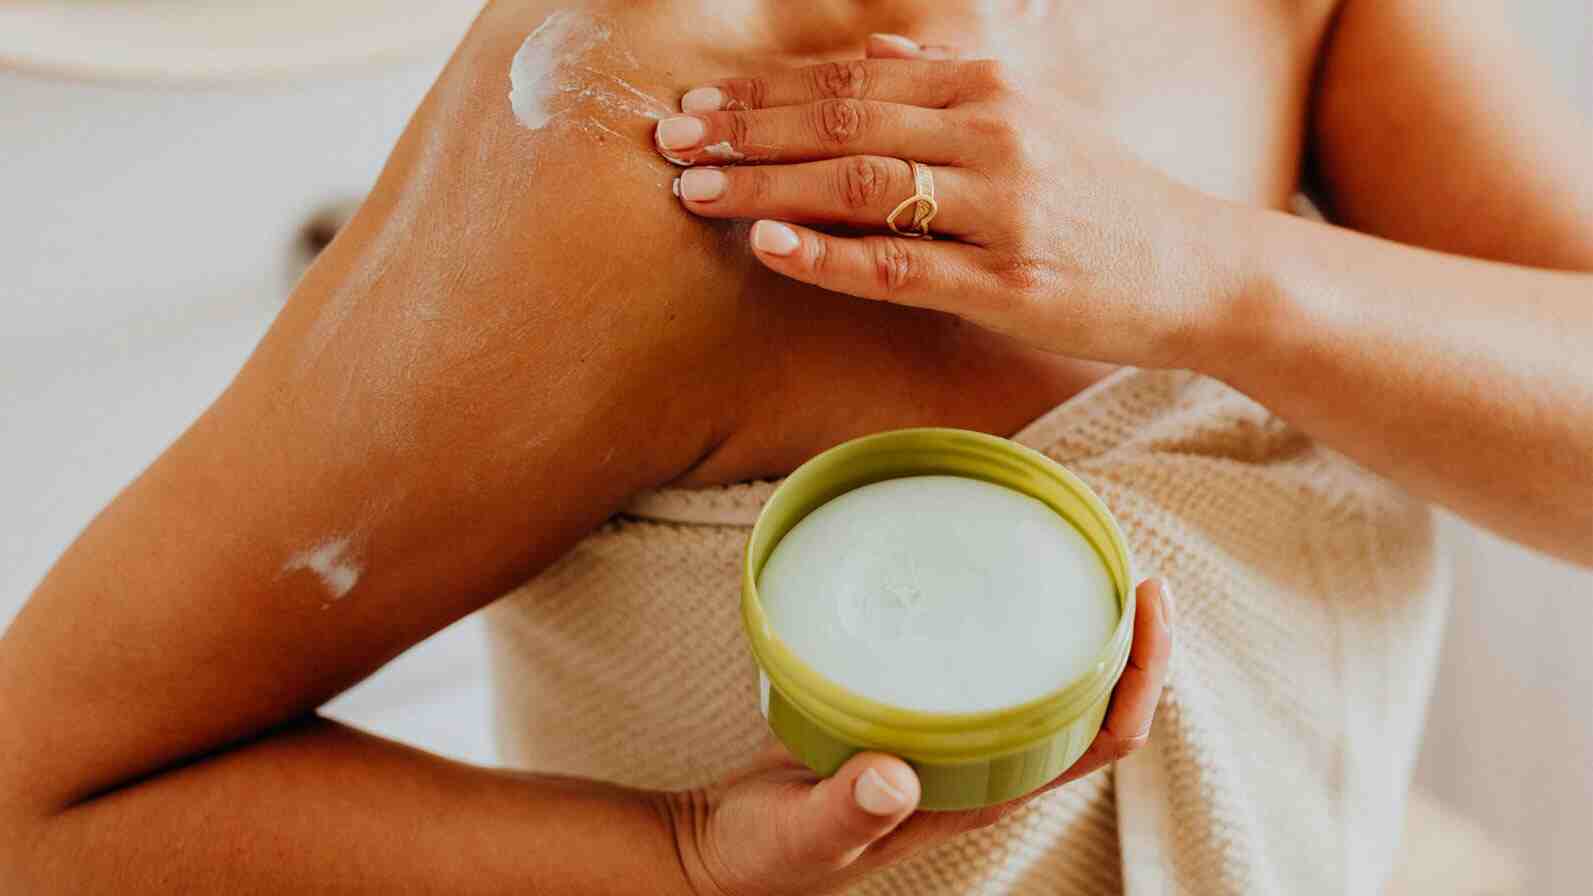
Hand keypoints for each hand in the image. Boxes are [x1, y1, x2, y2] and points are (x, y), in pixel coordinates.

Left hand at [653, 39, 1239, 369]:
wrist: (1201, 267)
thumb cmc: (1108, 196)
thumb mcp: (1039, 117)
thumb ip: (953, 82)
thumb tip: (881, 52)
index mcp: (990, 89)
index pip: (851, 82)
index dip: (765, 93)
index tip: (698, 105)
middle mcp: (993, 136)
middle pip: (842, 123)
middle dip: (746, 131)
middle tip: (670, 141)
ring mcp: (1002, 211)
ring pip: (860, 186)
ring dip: (768, 185)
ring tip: (694, 190)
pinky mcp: (1009, 285)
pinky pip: (901, 266)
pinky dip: (829, 255)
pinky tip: (770, 247)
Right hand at [662, 579, 1173, 895]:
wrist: (724, 855)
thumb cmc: (767, 857)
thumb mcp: (801, 836)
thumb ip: (845, 810)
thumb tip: (896, 776)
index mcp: (985, 796)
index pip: (1102, 739)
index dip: (1141, 673)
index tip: (1145, 598)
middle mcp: (988, 768)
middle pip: (1097, 701)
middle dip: (1127, 634)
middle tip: (1120, 554)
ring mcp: (958, 744)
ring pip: (1053, 682)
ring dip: (1080, 625)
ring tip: (1077, 553)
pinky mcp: (920, 720)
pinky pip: (994, 670)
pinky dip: (1014, 625)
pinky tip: (989, 582)